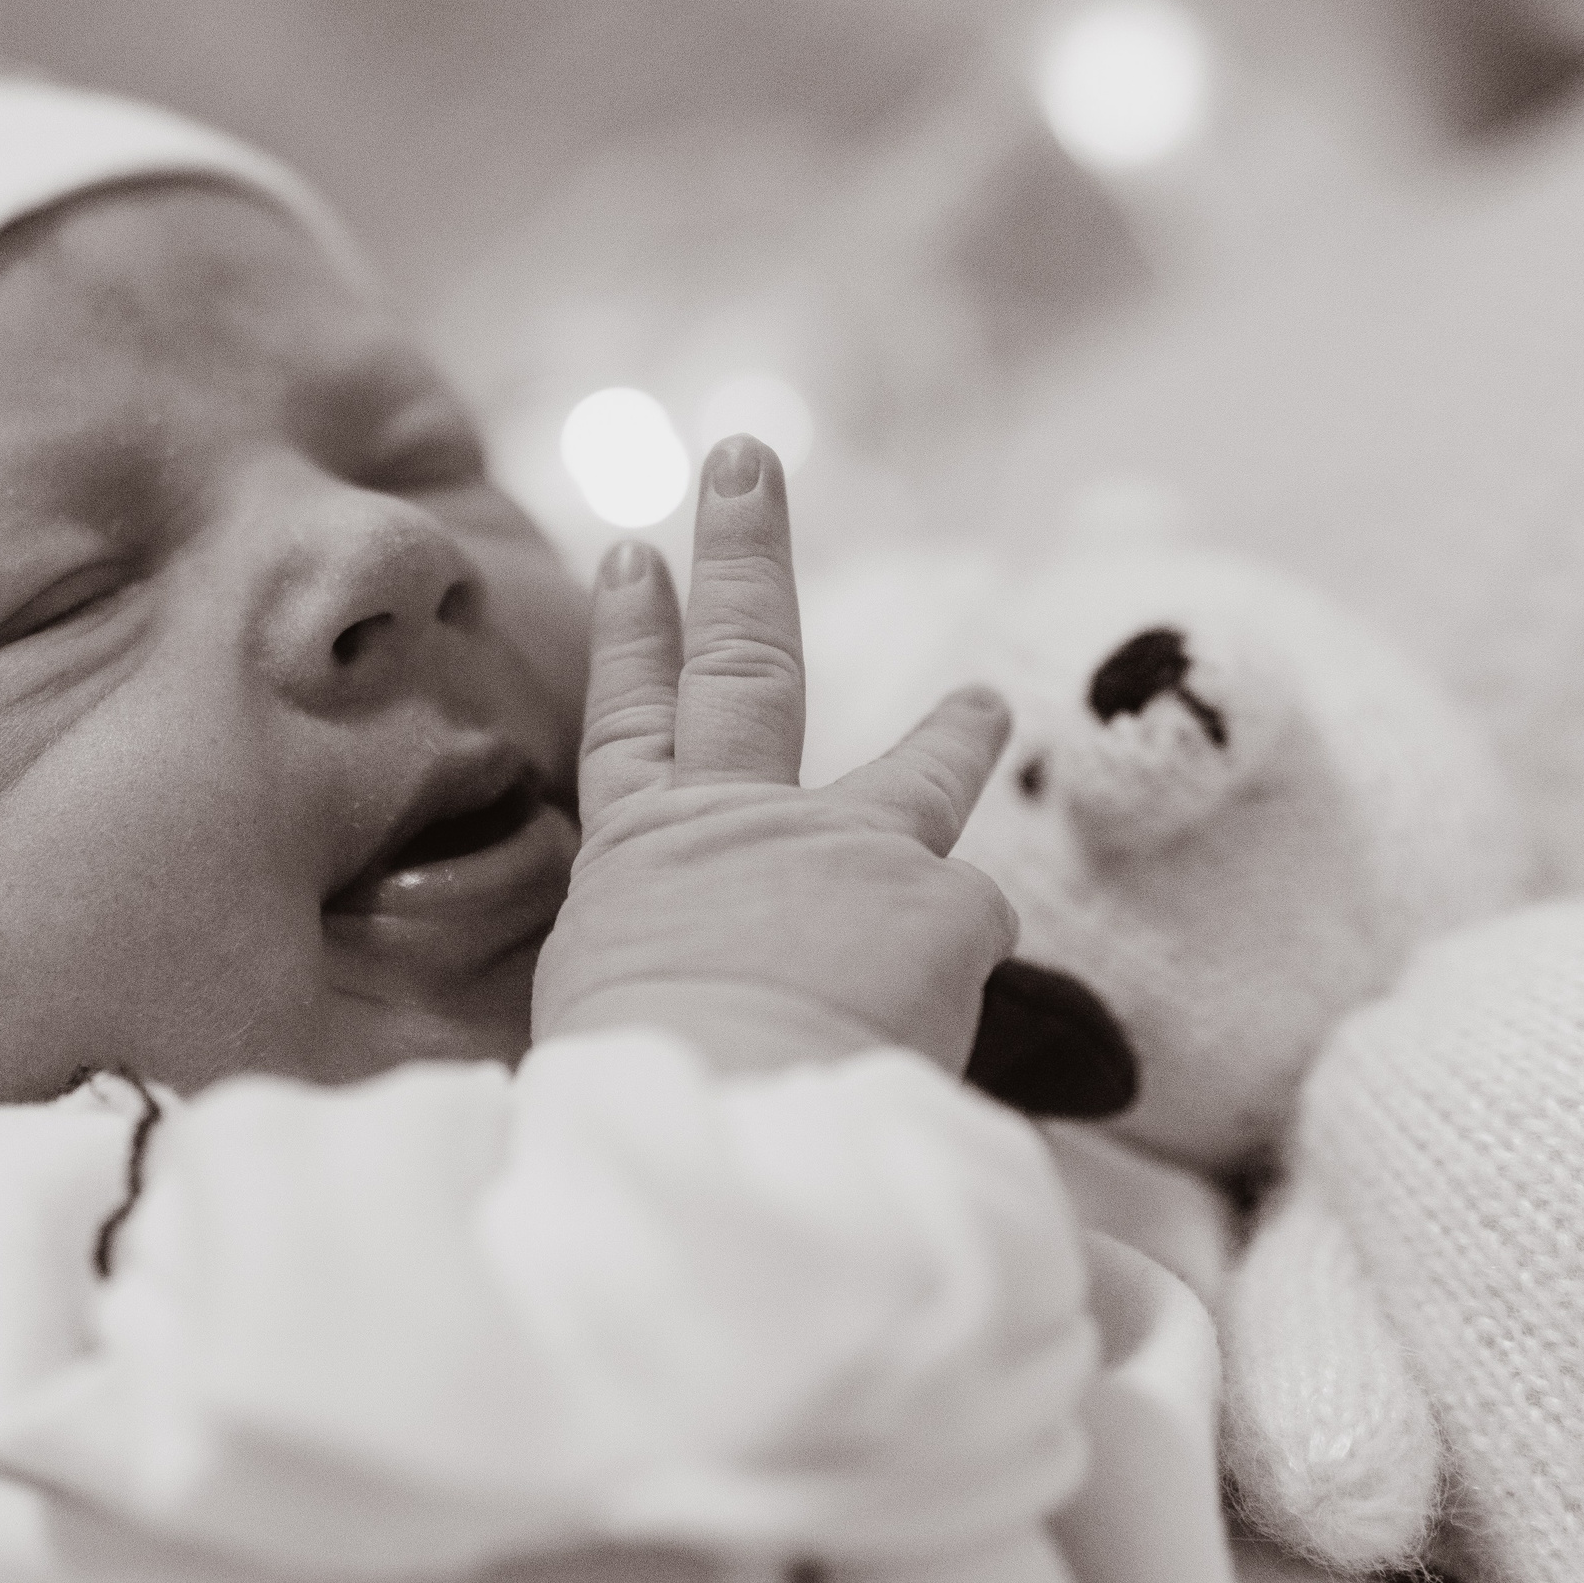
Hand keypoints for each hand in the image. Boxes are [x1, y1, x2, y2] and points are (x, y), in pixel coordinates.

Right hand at [533, 433, 1016, 1072]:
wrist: (729, 1121)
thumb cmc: (639, 1104)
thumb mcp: (598, 1030)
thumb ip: (649, 989)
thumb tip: (677, 1022)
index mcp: (642, 862)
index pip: (631, 724)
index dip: (633, 635)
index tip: (634, 552)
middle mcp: (745, 824)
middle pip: (743, 659)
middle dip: (743, 551)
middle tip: (747, 461)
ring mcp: (851, 847)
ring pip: (916, 771)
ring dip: (950, 734)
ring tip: (984, 699)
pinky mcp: (946, 899)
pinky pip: (968, 939)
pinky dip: (955, 983)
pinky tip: (935, 1026)